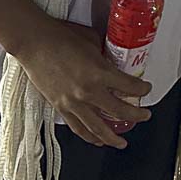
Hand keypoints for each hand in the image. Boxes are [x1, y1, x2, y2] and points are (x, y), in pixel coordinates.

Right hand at [15, 18, 151, 148]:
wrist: (34, 43)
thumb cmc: (61, 37)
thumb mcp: (92, 42)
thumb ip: (104, 56)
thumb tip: (113, 61)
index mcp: (99, 72)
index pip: (129, 87)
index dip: (141, 89)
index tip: (146, 89)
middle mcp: (88, 92)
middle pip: (119, 111)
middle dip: (136, 115)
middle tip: (144, 116)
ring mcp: (73, 103)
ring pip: (98, 128)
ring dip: (113, 137)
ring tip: (122, 142)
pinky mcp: (60, 107)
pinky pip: (78, 127)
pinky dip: (89, 136)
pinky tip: (97, 140)